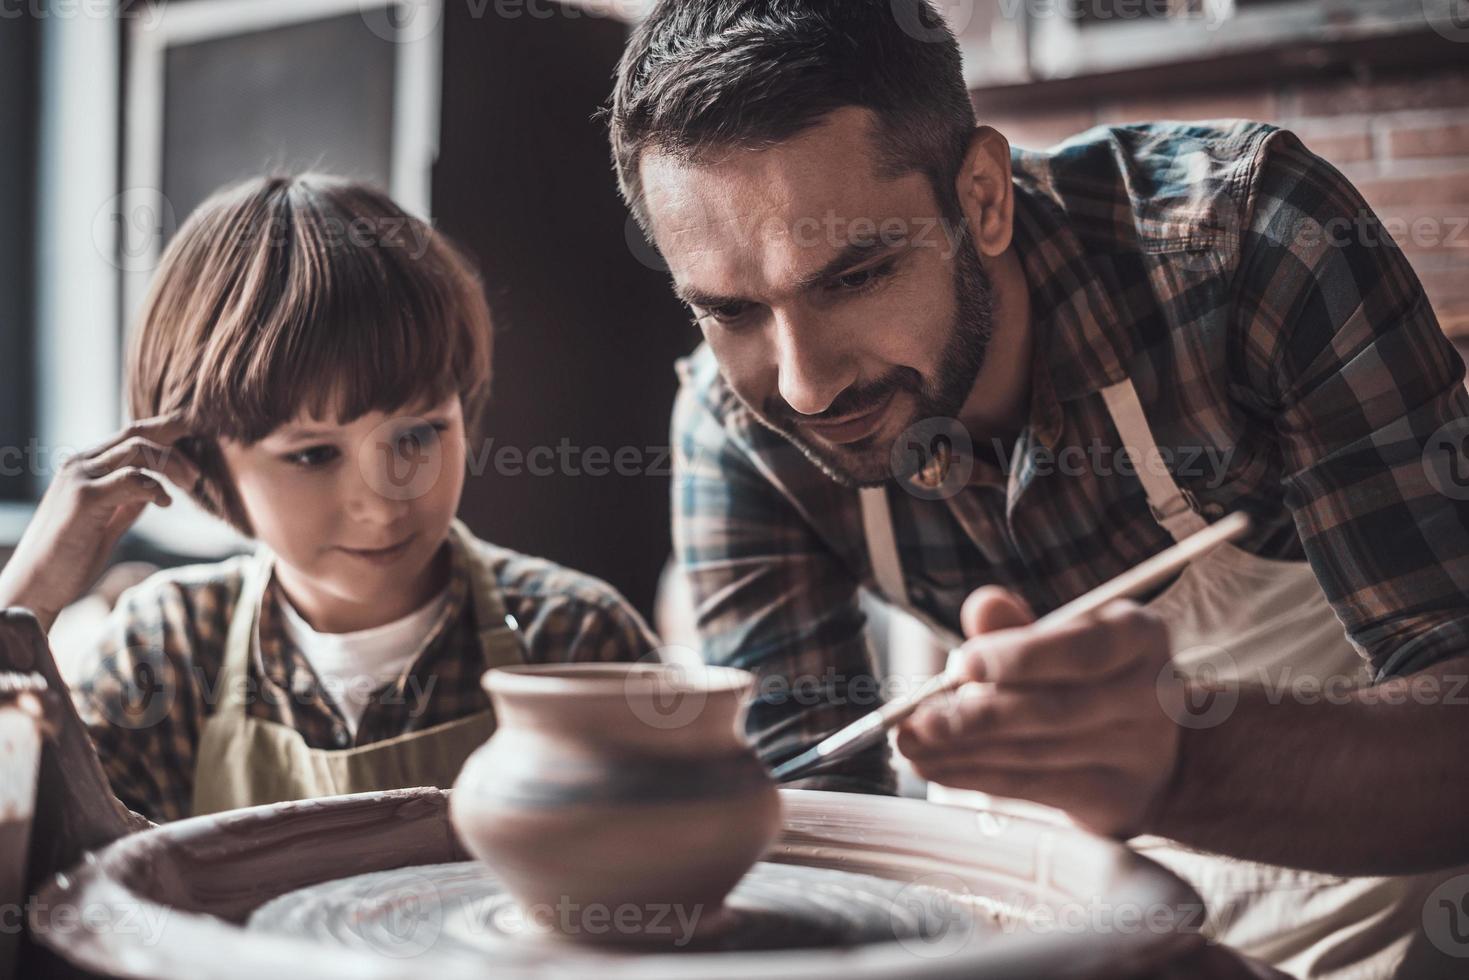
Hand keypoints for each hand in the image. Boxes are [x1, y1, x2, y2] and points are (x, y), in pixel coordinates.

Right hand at [0, 415, 201, 631]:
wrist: (35, 587)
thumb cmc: (70, 558)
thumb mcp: (106, 523)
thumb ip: (126, 502)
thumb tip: (153, 488)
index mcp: (85, 467)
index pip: (132, 437)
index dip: (167, 440)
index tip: (194, 457)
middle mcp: (79, 464)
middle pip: (138, 434)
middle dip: (175, 448)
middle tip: (197, 476)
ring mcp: (79, 478)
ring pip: (138, 449)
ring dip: (171, 465)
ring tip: (190, 485)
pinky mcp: (84, 498)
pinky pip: (131, 478)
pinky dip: (155, 487)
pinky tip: (165, 503)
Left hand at [895, 586, 1180, 837]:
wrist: (1155, 751)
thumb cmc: (1087, 677)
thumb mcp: (1061, 638)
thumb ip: (1018, 626)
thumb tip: (983, 607)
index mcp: (1139, 636)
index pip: (1082, 649)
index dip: (1020, 658)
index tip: (962, 664)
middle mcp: (1150, 695)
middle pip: (1055, 709)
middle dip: (976, 715)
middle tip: (918, 718)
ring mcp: (1139, 753)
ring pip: (1036, 752)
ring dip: (963, 750)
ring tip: (911, 743)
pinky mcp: (1115, 798)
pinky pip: (1033, 787)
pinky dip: (976, 776)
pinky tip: (936, 766)